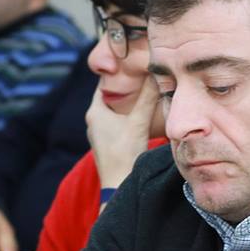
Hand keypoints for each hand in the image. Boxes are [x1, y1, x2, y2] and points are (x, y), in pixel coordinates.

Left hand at [86, 76, 157, 191]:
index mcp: (95, 111)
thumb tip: (156, 73)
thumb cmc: (124, 154)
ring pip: (113, 110)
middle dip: (125, 87)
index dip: (117, 73)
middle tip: (142, 76)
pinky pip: (116, 123)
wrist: (118, 186)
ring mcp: (99, 133)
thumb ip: (147, 98)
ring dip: (127, 103)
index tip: (132, 64)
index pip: (104, 83)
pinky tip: (140, 116)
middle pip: (110, 96)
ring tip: (144, 93)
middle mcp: (93, 121)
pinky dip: (126, 116)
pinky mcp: (107, 143)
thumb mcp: (138, 123)